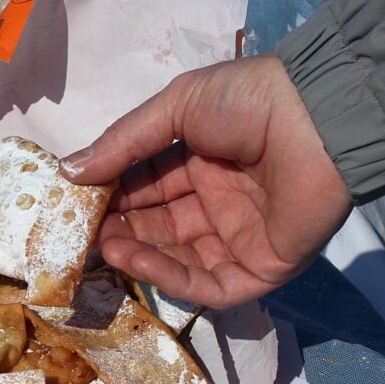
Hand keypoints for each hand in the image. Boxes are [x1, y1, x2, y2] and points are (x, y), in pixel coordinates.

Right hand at [61, 55, 350, 307]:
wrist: (317, 115)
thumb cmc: (247, 101)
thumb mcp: (175, 107)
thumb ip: (123, 143)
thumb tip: (67, 172)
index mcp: (199, 162)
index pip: (145, 188)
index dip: (109, 197)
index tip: (72, 204)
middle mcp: (217, 203)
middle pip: (156, 227)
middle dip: (118, 229)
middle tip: (81, 232)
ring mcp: (240, 237)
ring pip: (177, 259)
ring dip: (137, 255)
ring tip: (103, 246)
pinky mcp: (262, 267)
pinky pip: (209, 282)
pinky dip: (170, 276)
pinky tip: (136, 259)